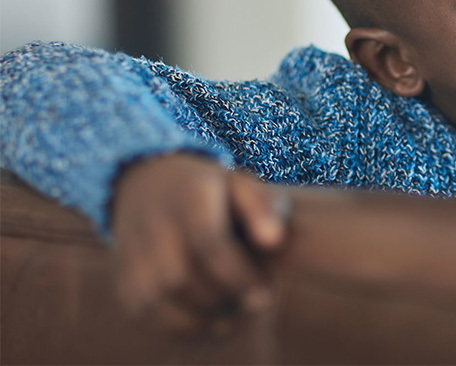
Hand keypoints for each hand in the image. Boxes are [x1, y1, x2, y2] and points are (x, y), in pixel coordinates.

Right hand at [110, 152, 287, 335]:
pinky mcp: (122, 277)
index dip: (239, 277)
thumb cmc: (213, 193)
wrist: (150, 186)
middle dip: (222, 300)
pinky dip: (178, 328)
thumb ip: (264, 207)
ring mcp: (130, 253)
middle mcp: (151, 225)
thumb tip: (274, 241)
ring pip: (156, 300)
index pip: (209, 244)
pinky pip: (143, 313)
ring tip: (235, 317)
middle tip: (252, 305)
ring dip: (200, 319)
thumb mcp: (242, 185)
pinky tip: (210, 323)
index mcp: (187, 198)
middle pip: (180, 278)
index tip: (266, 294)